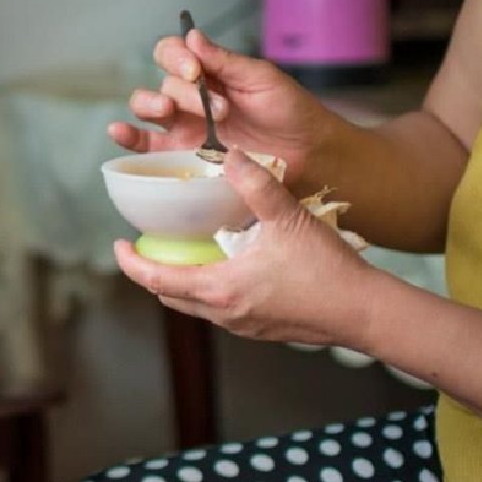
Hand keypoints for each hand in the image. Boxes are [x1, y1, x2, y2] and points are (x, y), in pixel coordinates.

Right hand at [110, 29, 334, 183]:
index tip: (195, 69)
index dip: (176, 56)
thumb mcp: (261, 77)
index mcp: (209, 72)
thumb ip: (224, 60)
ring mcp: (184, 126)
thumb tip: (191, 35)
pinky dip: (128, 138)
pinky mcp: (182, 155)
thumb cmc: (289, 111)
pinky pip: (146, 145)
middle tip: (214, 107)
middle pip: (162, 81)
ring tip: (171, 113)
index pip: (174, 52)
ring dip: (151, 105)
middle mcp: (191, 97)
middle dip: (181, 90)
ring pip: (147, 107)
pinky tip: (119, 131)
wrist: (308, 154)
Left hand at [114, 150, 377, 346]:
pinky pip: (220, 309)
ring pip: (195, 305)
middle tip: (147, 244)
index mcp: (220, 289)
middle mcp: (224, 313)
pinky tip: (225, 263)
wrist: (363, 311)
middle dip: (152, 271)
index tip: (118, 244)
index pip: (156, 279)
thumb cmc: (326, 270)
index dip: (130, 262)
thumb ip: (254, 183)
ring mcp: (242, 325)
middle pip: (170, 295)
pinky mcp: (260, 328)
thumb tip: (227, 152)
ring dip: (182, 279)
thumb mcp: (287, 217)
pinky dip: (209, 287)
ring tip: (183, 249)